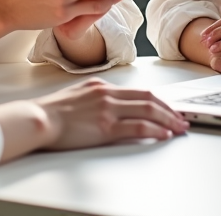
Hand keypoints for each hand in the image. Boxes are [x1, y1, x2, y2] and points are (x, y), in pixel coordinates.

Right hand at [34, 78, 188, 148]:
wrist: (39, 118)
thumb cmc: (52, 111)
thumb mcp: (77, 94)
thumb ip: (96, 97)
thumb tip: (111, 104)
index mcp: (101, 86)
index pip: (137, 91)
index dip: (157, 100)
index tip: (167, 108)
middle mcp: (108, 94)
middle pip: (148, 98)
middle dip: (168, 109)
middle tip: (181, 118)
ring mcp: (108, 109)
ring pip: (147, 110)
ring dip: (167, 119)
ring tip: (179, 127)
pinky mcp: (105, 127)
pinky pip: (137, 127)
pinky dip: (154, 130)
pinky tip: (163, 134)